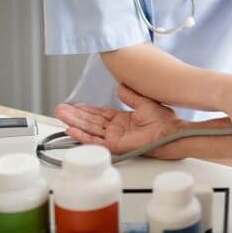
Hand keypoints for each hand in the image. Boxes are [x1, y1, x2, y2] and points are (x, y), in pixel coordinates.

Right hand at [54, 84, 182, 157]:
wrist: (171, 131)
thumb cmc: (164, 120)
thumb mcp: (143, 102)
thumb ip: (130, 96)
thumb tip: (120, 86)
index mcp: (123, 120)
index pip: (99, 115)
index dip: (86, 110)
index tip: (74, 105)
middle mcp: (116, 130)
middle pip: (91, 122)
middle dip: (75, 115)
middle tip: (60, 109)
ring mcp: (115, 138)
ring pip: (89, 130)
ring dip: (74, 123)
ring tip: (61, 116)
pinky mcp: (115, 146)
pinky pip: (95, 142)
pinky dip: (83, 136)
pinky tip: (72, 130)